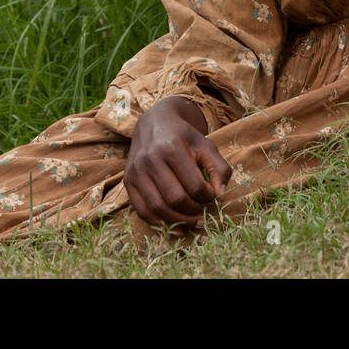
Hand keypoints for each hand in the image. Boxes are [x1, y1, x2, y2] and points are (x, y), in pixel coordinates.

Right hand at [124, 95, 232, 228]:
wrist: (155, 123)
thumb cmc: (184, 137)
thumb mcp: (206, 146)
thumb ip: (219, 168)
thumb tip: (220, 194)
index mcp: (171, 148)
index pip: (194, 185)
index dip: (207, 196)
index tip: (211, 195)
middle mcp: (150, 159)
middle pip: (175, 199)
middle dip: (193, 210)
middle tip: (201, 208)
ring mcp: (136, 171)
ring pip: (157, 208)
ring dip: (178, 220)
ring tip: (191, 220)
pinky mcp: (128, 181)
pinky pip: (142, 210)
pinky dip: (158, 222)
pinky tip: (173, 225)